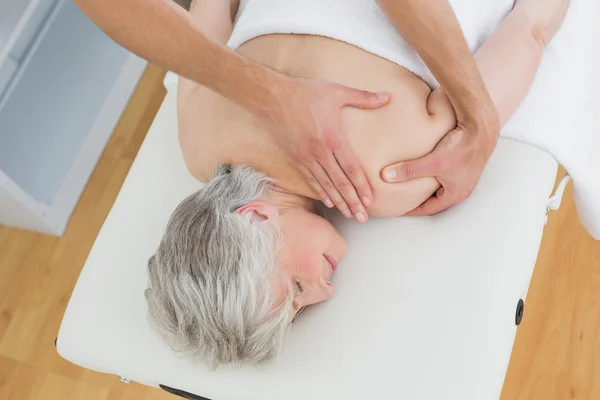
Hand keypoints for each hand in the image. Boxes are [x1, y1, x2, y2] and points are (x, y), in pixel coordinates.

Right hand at [264, 77, 389, 221]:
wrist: (272, 97)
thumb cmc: (306, 92)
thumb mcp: (337, 92)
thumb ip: (364, 98)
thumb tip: (388, 96)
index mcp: (334, 138)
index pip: (352, 169)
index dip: (362, 186)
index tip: (370, 200)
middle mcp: (321, 152)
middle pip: (341, 182)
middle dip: (353, 202)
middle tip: (363, 218)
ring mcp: (306, 157)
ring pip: (326, 185)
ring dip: (339, 202)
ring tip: (349, 215)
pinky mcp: (295, 158)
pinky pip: (310, 180)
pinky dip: (320, 192)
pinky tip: (328, 202)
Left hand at [381, 118, 498, 215]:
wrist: (481, 128)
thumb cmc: (462, 147)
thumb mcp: (433, 162)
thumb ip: (409, 170)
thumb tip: (386, 176)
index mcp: (454, 195)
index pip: (427, 209)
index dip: (410, 210)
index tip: (397, 208)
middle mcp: (461, 189)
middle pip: (433, 200)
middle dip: (418, 200)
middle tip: (401, 199)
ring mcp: (463, 177)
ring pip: (439, 187)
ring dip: (425, 188)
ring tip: (409, 186)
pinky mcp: (462, 164)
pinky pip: (443, 175)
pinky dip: (431, 176)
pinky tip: (423, 169)